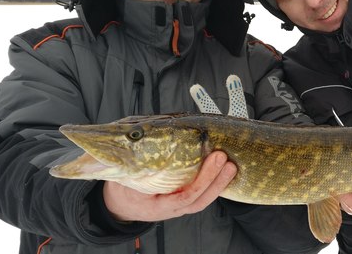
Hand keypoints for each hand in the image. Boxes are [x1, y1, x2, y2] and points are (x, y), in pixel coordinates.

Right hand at [103, 151, 236, 221]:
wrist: (121, 205)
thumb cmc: (123, 190)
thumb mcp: (124, 180)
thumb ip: (136, 167)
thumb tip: (144, 143)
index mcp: (157, 205)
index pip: (184, 197)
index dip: (201, 181)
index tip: (212, 160)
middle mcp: (172, 209)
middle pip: (199, 198)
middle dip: (215, 179)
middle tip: (224, 158)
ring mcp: (179, 206)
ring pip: (203, 199)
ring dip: (218, 182)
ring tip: (230, 164)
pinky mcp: (184, 199)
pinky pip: (201, 195)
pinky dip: (214, 183)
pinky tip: (223, 170)